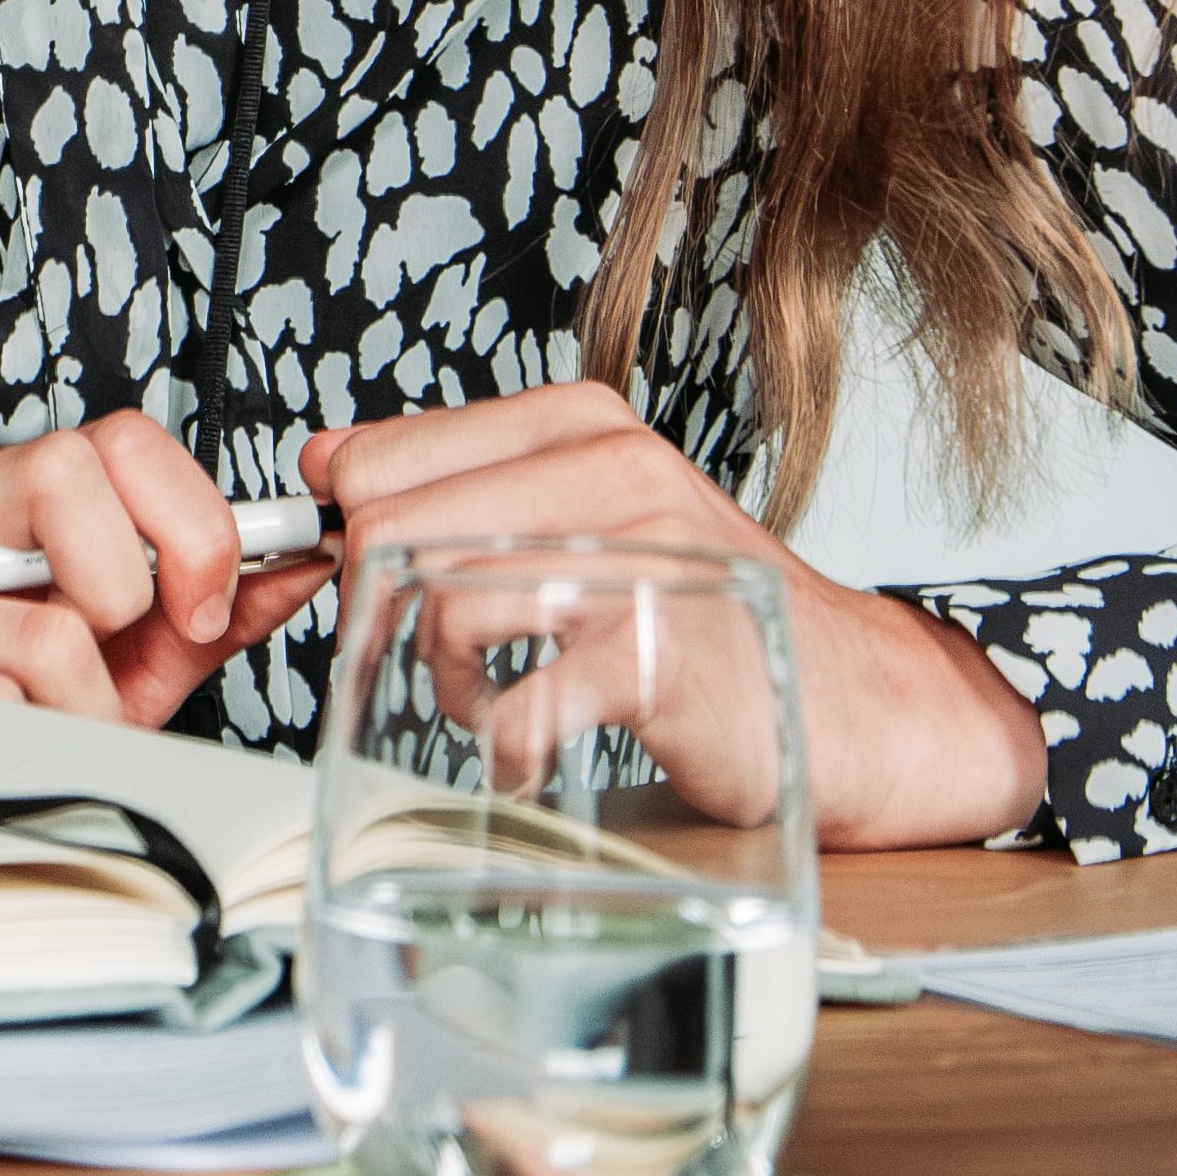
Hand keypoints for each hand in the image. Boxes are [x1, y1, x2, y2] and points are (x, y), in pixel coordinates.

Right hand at [0, 410, 346, 728]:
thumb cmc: (23, 710)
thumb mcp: (135, 655)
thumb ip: (215, 606)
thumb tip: (309, 556)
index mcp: (12, 503)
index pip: (121, 441)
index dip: (189, 524)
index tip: (204, 605)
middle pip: (66, 471)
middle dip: (120, 586)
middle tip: (110, 644)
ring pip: (41, 629)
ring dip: (78, 705)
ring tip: (51, 719)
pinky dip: (16, 739)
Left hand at [315, 381, 1052, 847]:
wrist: (851, 702)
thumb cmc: (699, 614)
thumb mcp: (582, 518)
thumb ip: (460, 483)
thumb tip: (325, 460)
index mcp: (578, 424)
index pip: (379, 459)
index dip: (352, 537)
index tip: (377, 587)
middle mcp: (612, 470)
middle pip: (392, 531)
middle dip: (388, 612)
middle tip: (443, 658)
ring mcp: (642, 560)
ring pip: (444, 607)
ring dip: (445, 681)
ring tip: (490, 701)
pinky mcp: (661, 659)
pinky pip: (517, 708)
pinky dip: (503, 748)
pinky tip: (527, 751)